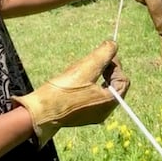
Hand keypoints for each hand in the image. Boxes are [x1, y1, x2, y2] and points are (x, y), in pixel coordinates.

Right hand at [12, 40, 128, 144]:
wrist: (39, 112)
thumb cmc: (62, 91)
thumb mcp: (85, 68)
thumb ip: (103, 55)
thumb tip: (114, 44)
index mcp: (108, 103)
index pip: (122, 80)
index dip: (115, 65)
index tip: (102, 55)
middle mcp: (104, 112)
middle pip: (114, 86)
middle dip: (106, 71)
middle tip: (93, 61)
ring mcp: (93, 116)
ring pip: (103, 91)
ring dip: (97, 77)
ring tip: (83, 69)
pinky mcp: (82, 115)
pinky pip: (93, 98)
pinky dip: (89, 86)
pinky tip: (76, 80)